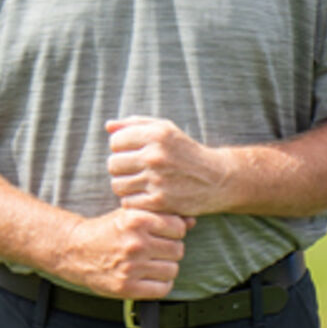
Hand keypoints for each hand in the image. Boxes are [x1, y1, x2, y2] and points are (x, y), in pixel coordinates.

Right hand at [62, 206, 192, 298]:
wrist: (74, 250)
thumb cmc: (107, 231)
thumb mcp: (130, 215)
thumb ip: (161, 216)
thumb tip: (191, 221)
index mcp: (136, 220)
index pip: (178, 228)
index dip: (174, 232)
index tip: (164, 235)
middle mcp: (135, 243)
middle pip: (178, 250)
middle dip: (170, 250)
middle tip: (156, 250)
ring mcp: (131, 267)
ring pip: (173, 270)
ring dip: (166, 268)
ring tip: (151, 263)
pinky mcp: (127, 287)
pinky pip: (163, 289)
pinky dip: (161, 284)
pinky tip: (150, 277)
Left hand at [107, 117, 231, 213]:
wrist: (218, 179)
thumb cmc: (187, 152)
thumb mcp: (167, 130)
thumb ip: (136, 124)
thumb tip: (108, 126)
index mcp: (156, 134)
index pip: (115, 141)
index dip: (122, 148)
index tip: (135, 153)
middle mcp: (156, 156)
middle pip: (113, 164)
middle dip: (122, 168)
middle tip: (137, 171)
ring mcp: (157, 180)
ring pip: (118, 185)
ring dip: (126, 186)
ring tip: (141, 183)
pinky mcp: (160, 201)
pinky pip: (128, 202)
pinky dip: (135, 201)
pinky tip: (148, 196)